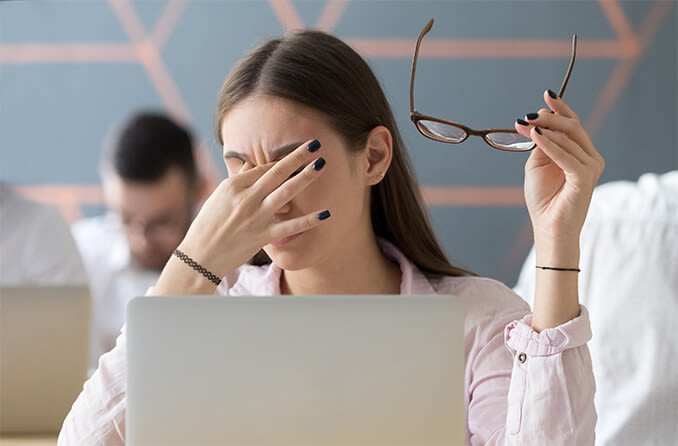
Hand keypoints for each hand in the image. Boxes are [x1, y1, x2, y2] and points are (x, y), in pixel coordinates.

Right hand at [178, 139, 329, 276]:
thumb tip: (249, 165)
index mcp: (234, 186)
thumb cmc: (207, 226)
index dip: (283, 159)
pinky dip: (308, 220)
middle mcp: (246, 198)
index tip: (299, 151)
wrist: (200, 257)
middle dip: (297, 156)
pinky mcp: (263, 236)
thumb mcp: (218, 198)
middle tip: (315, 144)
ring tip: (321, 165)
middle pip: (277, 172)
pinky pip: (290, 227)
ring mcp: (256, 217)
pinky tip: (325, 213)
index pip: (264, 168)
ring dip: (305, 177)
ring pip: (286, 192)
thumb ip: (237, 181)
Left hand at [515, 91, 604, 247]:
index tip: (546, 94)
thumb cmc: (544, 200)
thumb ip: (540, 145)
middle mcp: (590, 157)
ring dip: (544, 129)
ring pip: (569, 138)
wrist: (549, 227)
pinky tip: (535, 136)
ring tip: (524, 124)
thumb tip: (538, 122)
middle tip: (528, 114)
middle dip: (549, 117)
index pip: (573, 124)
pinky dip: (550, 144)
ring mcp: (591, 166)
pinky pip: (566, 155)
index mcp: (580, 153)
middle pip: (572, 127)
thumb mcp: (537, 166)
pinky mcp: (586, 176)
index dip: (561, 108)